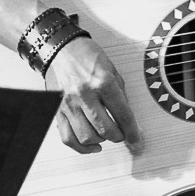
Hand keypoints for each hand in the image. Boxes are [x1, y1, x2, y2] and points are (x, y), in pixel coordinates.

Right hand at [43, 34, 138, 154]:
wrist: (62, 48)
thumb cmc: (88, 57)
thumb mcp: (113, 71)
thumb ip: (121, 97)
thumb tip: (129, 122)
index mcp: (102, 83)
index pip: (122, 116)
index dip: (133, 133)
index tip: (137, 142)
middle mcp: (84, 94)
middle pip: (105, 130)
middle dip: (118, 137)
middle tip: (122, 134)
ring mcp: (69, 104)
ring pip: (87, 137)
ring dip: (100, 141)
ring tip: (105, 134)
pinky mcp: (57, 111)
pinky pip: (68, 138)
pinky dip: (81, 147)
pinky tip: (91, 145)